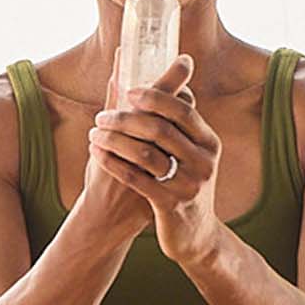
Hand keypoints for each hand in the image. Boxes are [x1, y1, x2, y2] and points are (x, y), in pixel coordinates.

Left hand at [87, 53, 224, 264]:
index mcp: (209, 143)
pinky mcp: (170, 206)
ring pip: (144, 153)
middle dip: (125, 118)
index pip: (183, 110)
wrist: (196, 234)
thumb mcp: (191, 152)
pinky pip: (135, 178)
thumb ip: (175, 119)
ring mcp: (189, 185)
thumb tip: (156, 69)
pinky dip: (112, 162)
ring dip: (113, 139)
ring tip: (95, 134)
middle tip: (102, 115)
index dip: (155, 97)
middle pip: (160, 129)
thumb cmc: (185, 183)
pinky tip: (97, 154)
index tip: (129, 91)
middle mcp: (204, 162)